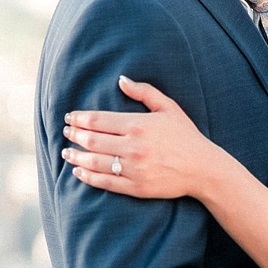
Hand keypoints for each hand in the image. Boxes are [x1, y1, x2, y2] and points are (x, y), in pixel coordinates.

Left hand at [62, 77, 225, 199]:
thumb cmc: (186, 136)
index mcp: (138, 125)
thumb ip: (144, 92)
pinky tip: (78, 171)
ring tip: (66, 151)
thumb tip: (121, 80)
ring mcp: (133, 168)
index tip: (69, 117)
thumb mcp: (168, 108)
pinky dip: (88, 176)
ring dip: (76, 155)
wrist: (203, 168)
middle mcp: (133, 147)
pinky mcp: (135, 187)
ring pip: (95, 161)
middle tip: (65, 132)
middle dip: (74, 135)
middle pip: (92, 140)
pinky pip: (105, 182)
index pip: (98, 120)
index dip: (79, 119)